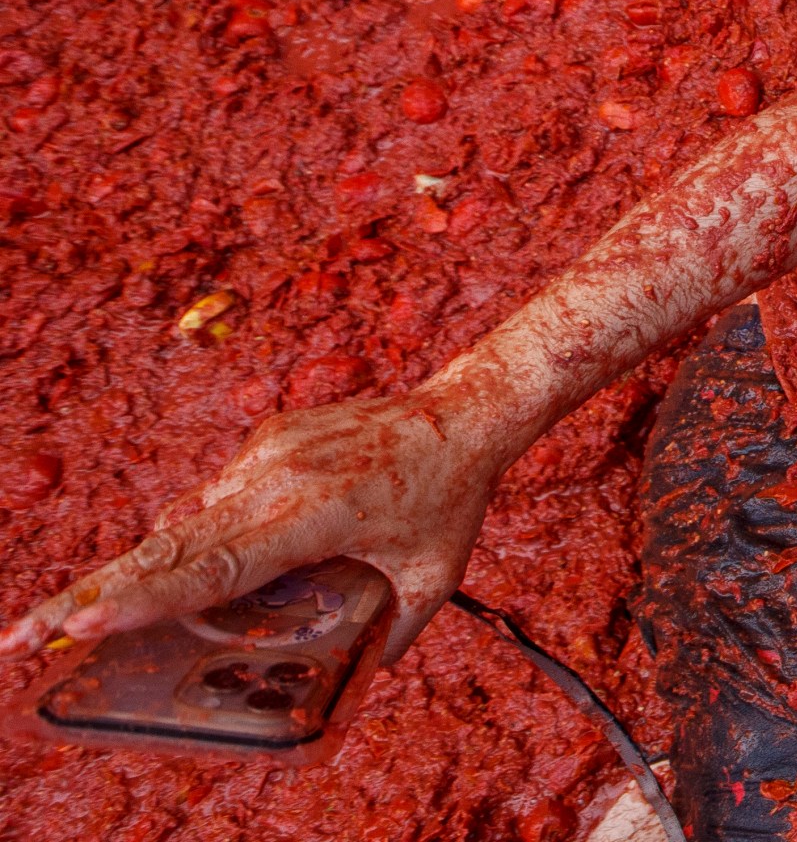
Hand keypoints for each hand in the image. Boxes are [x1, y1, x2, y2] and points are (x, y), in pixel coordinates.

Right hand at [0, 390, 506, 665]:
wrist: (461, 411)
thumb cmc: (451, 499)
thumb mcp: (433, 580)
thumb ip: (389, 633)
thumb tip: (350, 678)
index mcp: (317, 513)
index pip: (217, 568)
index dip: (147, 601)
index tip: (85, 624)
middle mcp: (277, 479)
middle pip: (168, 546)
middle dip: (92, 595)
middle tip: (20, 636)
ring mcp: (265, 454)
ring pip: (186, 522)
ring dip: (137, 570)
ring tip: (79, 619)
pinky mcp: (264, 441)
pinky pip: (214, 496)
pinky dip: (196, 534)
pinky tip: (196, 564)